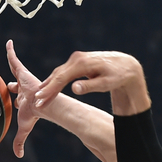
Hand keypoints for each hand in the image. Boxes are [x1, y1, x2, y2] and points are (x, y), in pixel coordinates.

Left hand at [5, 39, 43, 157]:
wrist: (41, 104)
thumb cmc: (33, 115)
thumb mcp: (23, 129)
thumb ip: (20, 142)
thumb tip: (18, 157)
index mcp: (24, 100)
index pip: (18, 98)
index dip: (15, 99)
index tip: (15, 101)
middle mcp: (23, 89)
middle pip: (15, 84)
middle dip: (12, 84)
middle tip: (9, 84)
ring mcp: (23, 79)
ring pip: (15, 68)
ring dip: (12, 61)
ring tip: (9, 49)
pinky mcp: (23, 72)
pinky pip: (14, 59)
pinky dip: (11, 51)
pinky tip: (8, 42)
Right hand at [34, 51, 149, 115]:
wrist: (125, 65)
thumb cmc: (117, 76)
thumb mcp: (106, 83)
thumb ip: (90, 86)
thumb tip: (75, 88)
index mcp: (82, 63)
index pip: (62, 78)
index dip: (50, 89)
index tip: (40, 99)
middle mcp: (77, 59)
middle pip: (57, 75)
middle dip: (45, 89)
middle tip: (35, 102)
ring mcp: (76, 59)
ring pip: (58, 74)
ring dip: (47, 86)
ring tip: (38, 99)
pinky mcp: (77, 62)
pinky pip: (62, 73)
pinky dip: (54, 81)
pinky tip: (47, 89)